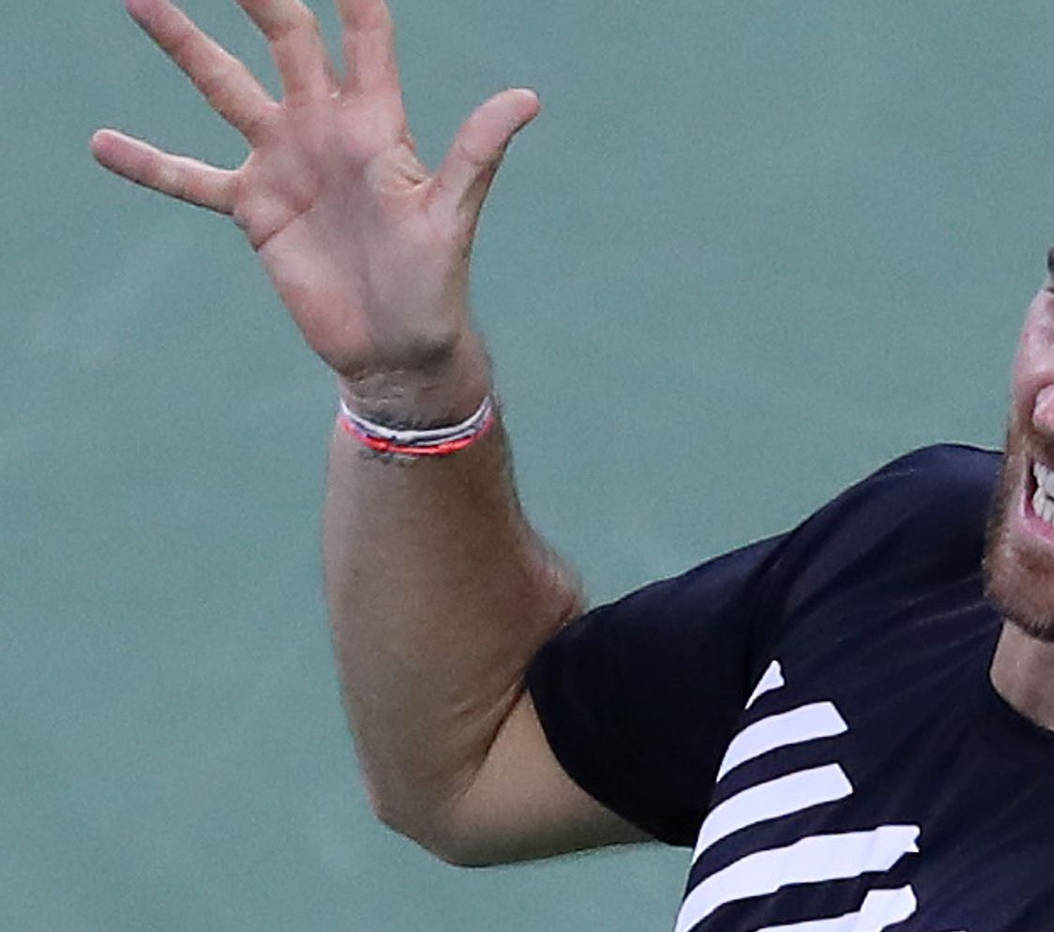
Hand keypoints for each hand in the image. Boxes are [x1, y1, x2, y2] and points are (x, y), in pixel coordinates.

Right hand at [92, 0, 539, 390]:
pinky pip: (191, 178)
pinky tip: (101, 142)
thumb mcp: (453, 214)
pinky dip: (148, 163)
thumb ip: (477, 153)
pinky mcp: (254, 209)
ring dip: (182, 42)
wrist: (400, 348)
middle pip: (285, 38)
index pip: (364, 34)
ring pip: (223, 87)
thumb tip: (526, 98)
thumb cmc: (436, 282)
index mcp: (379, 121)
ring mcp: (285, 162)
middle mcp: (326, 128)